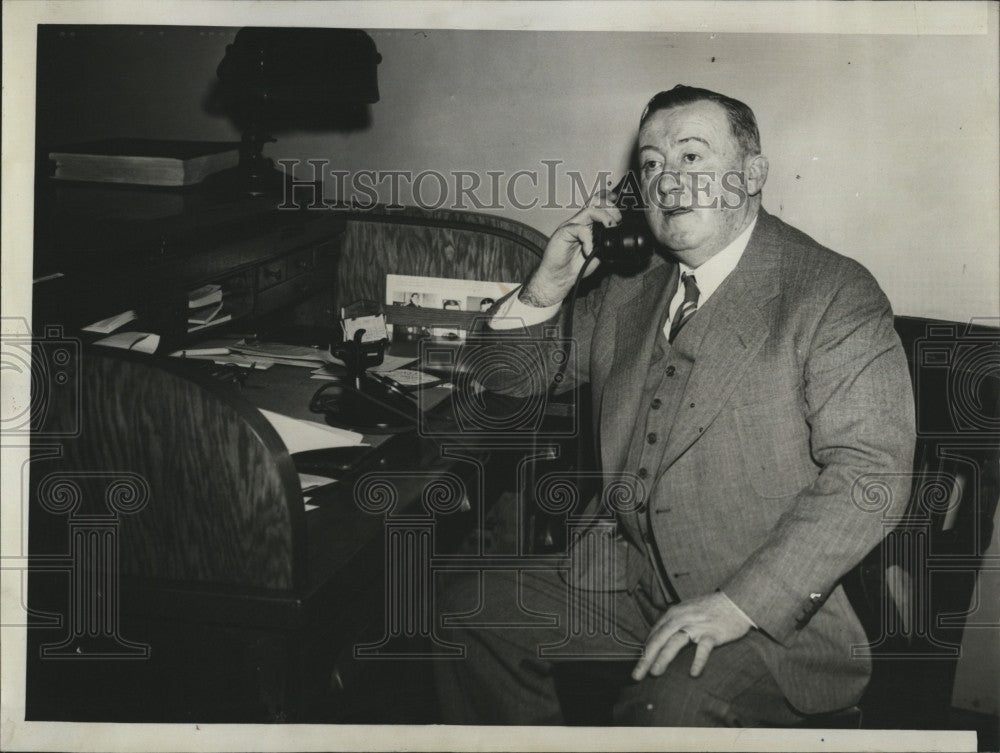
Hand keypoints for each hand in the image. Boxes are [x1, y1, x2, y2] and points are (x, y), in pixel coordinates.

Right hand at [519, 190, 621, 306]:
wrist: (558, 278)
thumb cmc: (574, 267)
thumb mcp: (597, 256)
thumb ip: (605, 246)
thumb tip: (617, 241)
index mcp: (586, 225)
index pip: (597, 205)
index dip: (608, 200)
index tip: (617, 203)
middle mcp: (578, 222)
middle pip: (595, 203)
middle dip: (609, 207)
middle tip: (617, 219)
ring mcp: (570, 226)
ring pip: (589, 211)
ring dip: (603, 217)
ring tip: (609, 227)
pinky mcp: (563, 232)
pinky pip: (580, 229)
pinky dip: (588, 240)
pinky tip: (589, 250)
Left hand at [631, 592, 753, 680]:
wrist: (736, 601)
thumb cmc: (709, 609)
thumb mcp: (686, 611)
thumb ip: (672, 624)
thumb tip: (655, 642)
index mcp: (673, 613)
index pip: (654, 634)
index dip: (644, 651)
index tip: (636, 666)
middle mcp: (682, 618)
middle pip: (660, 639)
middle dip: (646, 658)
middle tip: (636, 675)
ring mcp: (697, 625)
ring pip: (676, 641)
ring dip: (664, 657)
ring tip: (655, 672)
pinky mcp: (713, 633)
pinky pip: (704, 648)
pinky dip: (698, 661)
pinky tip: (693, 673)